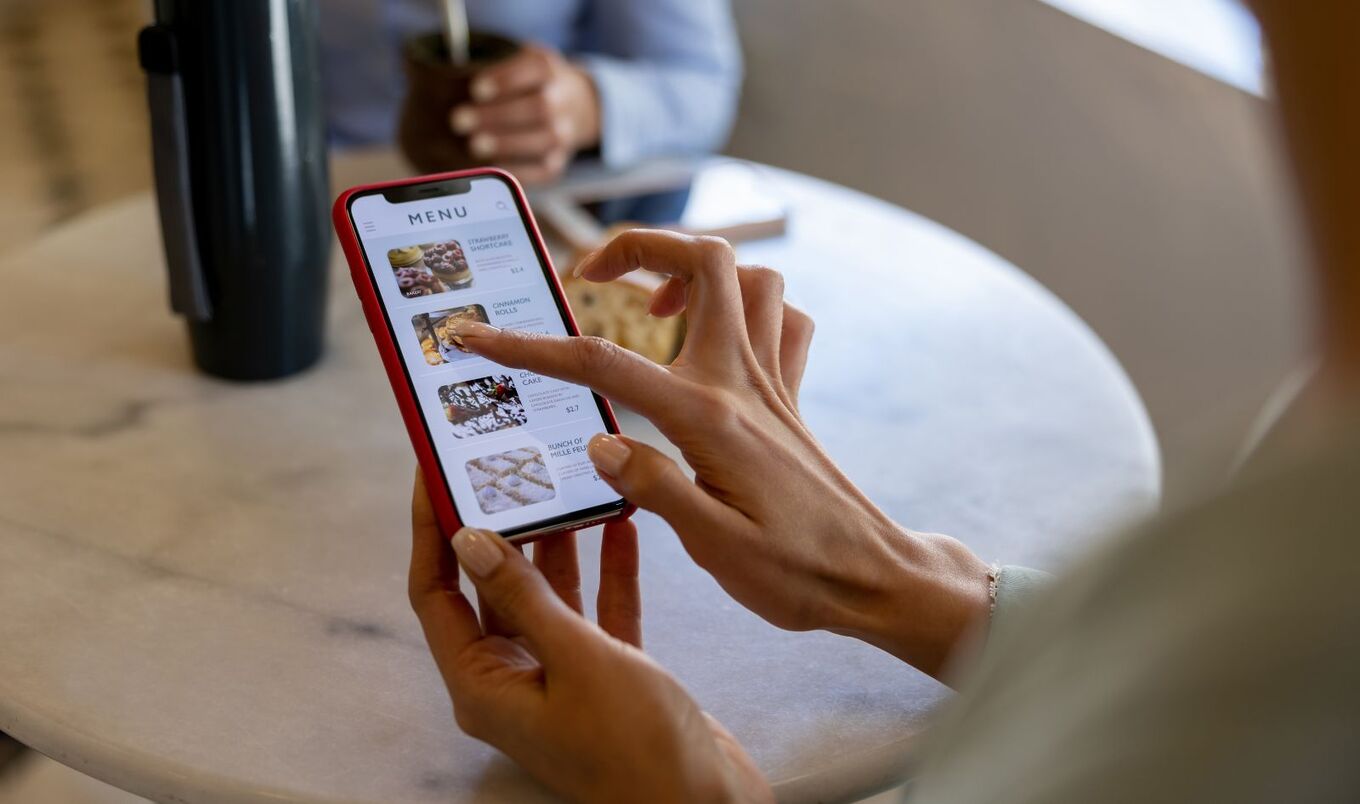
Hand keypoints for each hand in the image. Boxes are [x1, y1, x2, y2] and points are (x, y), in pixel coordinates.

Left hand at [409, 470, 770, 803]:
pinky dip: (605, 573)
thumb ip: (525, 597)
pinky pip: (595, 613)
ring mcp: (559, 681)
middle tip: (505, 467)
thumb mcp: (578, 660)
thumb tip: (471, 540)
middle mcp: (513, 682)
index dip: (431, 531)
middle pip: (489, 589)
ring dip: (556, 544)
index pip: (436, 592)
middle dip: (498, 528)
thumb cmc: (638, 749)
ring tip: (564, 484)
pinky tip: (619, 528)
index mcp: (483, 686)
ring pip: (545, 596)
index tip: (435, 474)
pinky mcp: (606, 678)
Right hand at [447, 230, 992, 676]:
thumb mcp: (714, 548)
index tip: (477, 336)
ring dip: (697, 269)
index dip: (531, 346)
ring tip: (653, 308)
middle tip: (593, 276)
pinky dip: (750, 307)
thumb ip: (656, 487)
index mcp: (708, 418)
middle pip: (705, 261)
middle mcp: (743, 382)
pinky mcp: (791, 396)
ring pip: (750, 276)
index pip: (604, 363)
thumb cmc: (795, 572)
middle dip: (641, 243)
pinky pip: (783, 318)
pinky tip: (715, 341)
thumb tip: (598, 441)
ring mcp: (773, 382)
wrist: (873, 579)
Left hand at [449, 44, 599, 184]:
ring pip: (543, 140)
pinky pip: (542, 170)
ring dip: (506, 144)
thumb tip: (436, 82)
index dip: (507, 79)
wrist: (574, 106)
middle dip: (497, 116)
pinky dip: (517, 171)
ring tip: (473, 146)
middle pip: (538, 108)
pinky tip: (491, 169)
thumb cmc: (525, 82)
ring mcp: (563, 134)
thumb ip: (485, 66)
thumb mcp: (513, 60)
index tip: (474, 89)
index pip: (535, 69)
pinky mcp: (557, 162)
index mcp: (548, 69)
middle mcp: (562, 100)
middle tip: (458, 121)